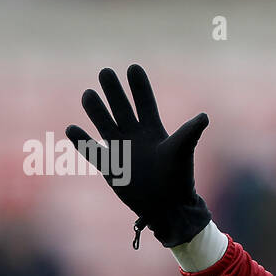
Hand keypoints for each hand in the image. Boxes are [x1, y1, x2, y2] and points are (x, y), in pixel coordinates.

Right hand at [66, 64, 211, 248]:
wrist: (168, 208)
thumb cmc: (179, 179)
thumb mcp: (182, 152)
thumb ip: (189, 133)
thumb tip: (204, 116)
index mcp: (153, 130)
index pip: (144, 103)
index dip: (139, 86)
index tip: (132, 67)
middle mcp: (135, 136)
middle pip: (121, 108)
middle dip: (114, 91)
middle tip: (105, 72)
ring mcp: (121, 150)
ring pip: (104, 124)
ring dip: (96, 110)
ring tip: (89, 94)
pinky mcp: (110, 167)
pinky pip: (92, 151)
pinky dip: (82, 141)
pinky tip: (71, 128)